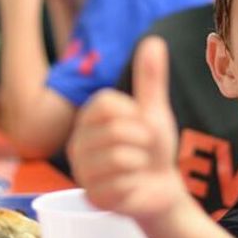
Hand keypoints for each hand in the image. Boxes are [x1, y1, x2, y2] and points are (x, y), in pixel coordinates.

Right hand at [68, 37, 186, 220]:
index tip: (142, 124)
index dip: (135, 113)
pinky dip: (137, 185)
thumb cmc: (152, 148)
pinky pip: (122, 185)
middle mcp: (78, 143)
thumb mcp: (153, 110)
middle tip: (144, 150)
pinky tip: (134, 187)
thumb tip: (153, 40)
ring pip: (120, 158)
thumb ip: (150, 78)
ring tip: (139, 167)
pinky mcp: (93, 197)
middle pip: (116, 131)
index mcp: (89, 118)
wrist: (159, 188)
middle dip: (144, 140)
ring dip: (142, 163)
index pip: (107, 103)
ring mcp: (82, 172)